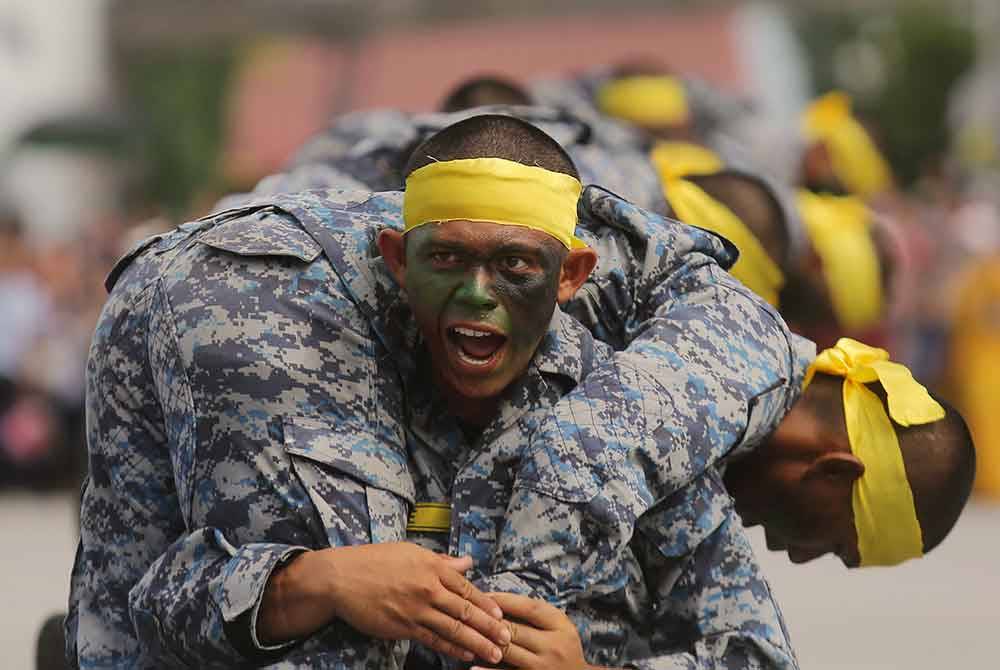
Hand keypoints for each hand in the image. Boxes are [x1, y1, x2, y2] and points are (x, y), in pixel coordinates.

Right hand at [259, 543, 509, 663]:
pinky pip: (434, 640)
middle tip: (509, 640)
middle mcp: (429, 588)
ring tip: (495, 654)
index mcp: (432, 567)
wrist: (342, 578)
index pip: (467, 588)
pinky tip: (466, 656)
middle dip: (490, 627)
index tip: (502, 615)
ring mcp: (417, 609)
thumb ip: (441, 561)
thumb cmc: (375, 561)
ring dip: (478, 643)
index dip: (487, 603)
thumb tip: (466, 562)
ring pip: (454, 629)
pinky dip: (452, 649)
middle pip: (466, 611)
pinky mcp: (403, 627)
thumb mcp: (411, 552)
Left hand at [471, 593, 590, 669]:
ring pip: (507, 652)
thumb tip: (499, 600)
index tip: (482, 594)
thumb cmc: (563, 647)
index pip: (529, 607)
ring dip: (484, 642)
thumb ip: (536, 614)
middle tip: (466, 612)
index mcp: (560, 625)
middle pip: (514, 629)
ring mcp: (543, 668)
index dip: (503, 600)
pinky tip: (473, 666)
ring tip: (464, 634)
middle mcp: (553, 646)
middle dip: (488, 621)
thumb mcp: (559, 625)